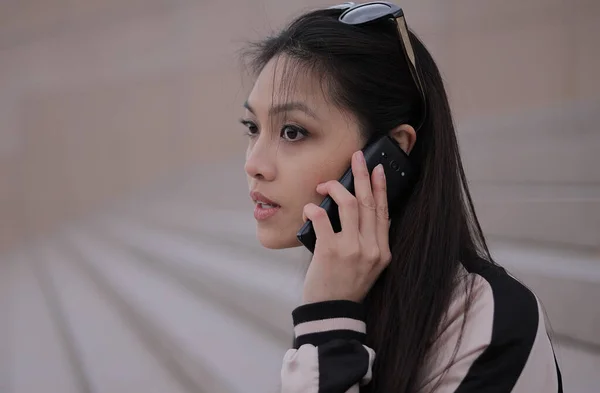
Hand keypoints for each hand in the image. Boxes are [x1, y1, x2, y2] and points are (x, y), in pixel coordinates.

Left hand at [301, 150, 391, 303]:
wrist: (331, 312)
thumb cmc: (344, 285)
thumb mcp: (367, 265)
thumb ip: (366, 241)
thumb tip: (355, 209)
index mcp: (382, 250)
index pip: (383, 211)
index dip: (380, 187)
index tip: (378, 168)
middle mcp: (371, 248)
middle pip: (368, 202)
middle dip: (362, 174)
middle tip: (356, 157)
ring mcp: (352, 250)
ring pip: (349, 204)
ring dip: (335, 188)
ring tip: (324, 184)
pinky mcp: (330, 251)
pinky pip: (322, 218)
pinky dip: (313, 208)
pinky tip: (309, 207)